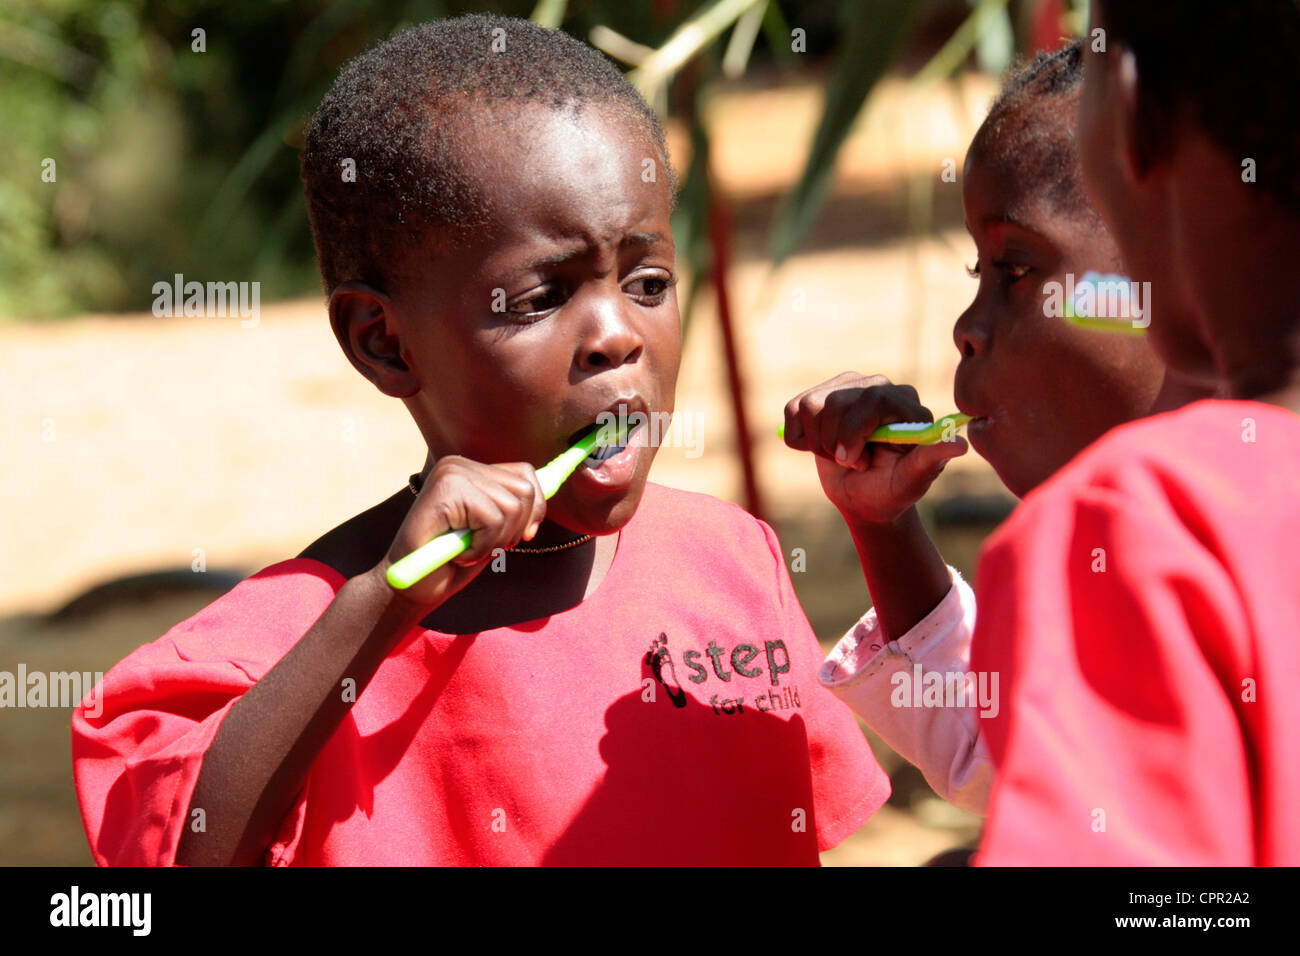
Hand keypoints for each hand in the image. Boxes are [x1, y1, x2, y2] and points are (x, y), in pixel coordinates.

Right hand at [374, 457, 546, 606]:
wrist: (409, 587)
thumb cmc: (450, 560)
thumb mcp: (492, 530)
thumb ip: (514, 508)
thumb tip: (549, 488)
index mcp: (470, 469)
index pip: (526, 474)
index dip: (534, 509)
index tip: (523, 535)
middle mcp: (459, 464)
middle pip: (525, 490)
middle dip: (514, 529)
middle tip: (482, 546)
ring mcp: (452, 473)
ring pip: (512, 507)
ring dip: (495, 541)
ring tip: (467, 549)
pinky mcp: (447, 490)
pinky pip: (493, 519)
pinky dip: (482, 547)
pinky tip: (458, 553)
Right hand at [783, 372, 967, 524]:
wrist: (862, 498)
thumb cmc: (892, 491)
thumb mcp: (912, 481)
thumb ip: (931, 459)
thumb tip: (960, 444)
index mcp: (905, 402)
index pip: (871, 400)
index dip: (853, 433)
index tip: (850, 461)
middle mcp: (877, 386)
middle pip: (836, 402)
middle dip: (835, 443)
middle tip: (852, 463)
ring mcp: (845, 387)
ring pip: (811, 406)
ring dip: (818, 443)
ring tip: (839, 456)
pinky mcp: (818, 396)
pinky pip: (793, 410)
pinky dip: (798, 439)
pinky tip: (818, 448)